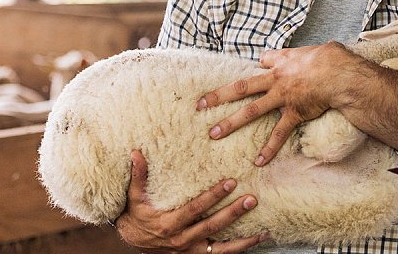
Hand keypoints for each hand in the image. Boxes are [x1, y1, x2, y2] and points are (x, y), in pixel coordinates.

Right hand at [115, 150, 265, 252]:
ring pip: (221, 248)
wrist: (133, 241)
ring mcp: (191, 250)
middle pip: (212, 226)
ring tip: (264, 231)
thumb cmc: (137, 216)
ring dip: (243, 240)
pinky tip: (258, 239)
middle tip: (252, 200)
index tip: (231, 182)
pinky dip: (240, 248)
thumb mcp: (135, 197)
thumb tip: (136, 152)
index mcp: (169, 224)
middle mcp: (182, 239)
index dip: (213, 196)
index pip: (195, 208)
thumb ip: (138, 176)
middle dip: (233, 213)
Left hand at [198, 42, 357, 165]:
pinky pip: (279, 134)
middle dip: (219, 96)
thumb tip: (326, 48)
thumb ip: (314, 52)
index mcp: (282, 63)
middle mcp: (276, 81)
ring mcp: (282, 98)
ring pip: (251, 111)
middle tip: (200, 104)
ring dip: (231, 123)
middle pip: (242, 87)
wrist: (339, 75)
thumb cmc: (332, 59)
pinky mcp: (294, 114)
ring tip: (214, 134)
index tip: (259, 65)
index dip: (263, 62)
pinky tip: (259, 161)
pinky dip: (269, 149)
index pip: (266, 60)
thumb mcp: (319, 48)